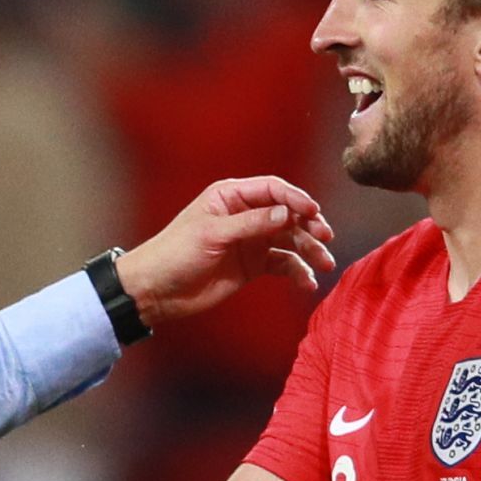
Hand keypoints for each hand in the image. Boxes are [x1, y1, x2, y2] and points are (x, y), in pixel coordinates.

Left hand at [115, 177, 333, 327]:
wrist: (156, 290)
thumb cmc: (174, 253)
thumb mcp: (213, 234)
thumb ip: (252, 223)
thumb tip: (287, 212)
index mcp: (230, 197)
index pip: (272, 190)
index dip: (295, 199)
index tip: (313, 213)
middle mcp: (244, 215)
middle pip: (287, 214)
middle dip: (308, 226)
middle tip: (324, 239)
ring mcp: (250, 241)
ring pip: (289, 240)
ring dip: (308, 251)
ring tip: (324, 265)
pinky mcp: (252, 265)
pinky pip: (282, 264)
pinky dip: (297, 272)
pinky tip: (307, 283)